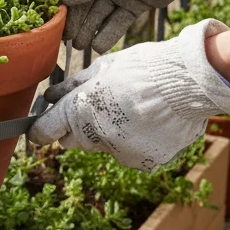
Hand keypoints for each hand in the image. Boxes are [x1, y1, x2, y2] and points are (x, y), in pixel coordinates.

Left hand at [28, 19, 229, 170]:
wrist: (190, 81)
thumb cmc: (144, 67)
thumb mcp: (102, 68)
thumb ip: (71, 86)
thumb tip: (48, 97)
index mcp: (80, 111)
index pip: (46, 132)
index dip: (40, 131)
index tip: (39, 130)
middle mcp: (96, 137)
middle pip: (75, 140)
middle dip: (79, 127)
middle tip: (101, 106)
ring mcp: (121, 153)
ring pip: (104, 147)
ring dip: (110, 133)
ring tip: (134, 109)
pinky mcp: (144, 162)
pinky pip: (131, 154)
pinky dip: (136, 142)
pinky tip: (151, 122)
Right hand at [61, 0, 229, 52]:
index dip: (62, 0)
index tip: (54, 18)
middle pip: (84, 3)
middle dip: (76, 21)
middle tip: (68, 40)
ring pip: (99, 15)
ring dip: (90, 30)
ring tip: (81, 47)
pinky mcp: (134, 5)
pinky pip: (118, 22)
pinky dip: (109, 34)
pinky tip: (99, 46)